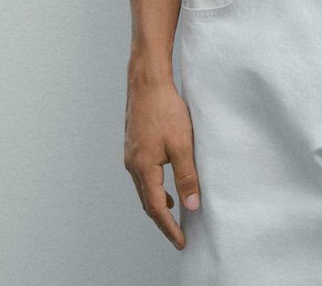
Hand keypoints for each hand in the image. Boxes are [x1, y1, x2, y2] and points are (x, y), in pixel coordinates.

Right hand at [124, 72, 200, 249]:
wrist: (147, 81)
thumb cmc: (164, 109)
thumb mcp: (182, 144)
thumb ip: (187, 175)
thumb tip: (191, 205)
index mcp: (143, 168)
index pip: (156, 208)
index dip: (169, 227)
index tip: (181, 241)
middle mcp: (132, 164)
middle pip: (147, 201)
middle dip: (162, 219)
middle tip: (177, 233)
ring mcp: (131, 153)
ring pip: (144, 187)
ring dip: (157, 201)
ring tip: (174, 211)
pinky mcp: (134, 143)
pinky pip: (143, 173)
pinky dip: (154, 184)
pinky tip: (165, 180)